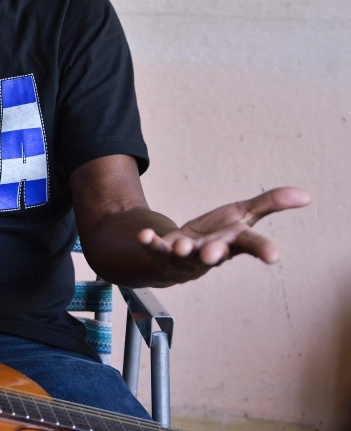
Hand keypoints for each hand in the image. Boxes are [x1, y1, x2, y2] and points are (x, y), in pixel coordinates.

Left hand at [138, 187, 309, 283]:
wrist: (180, 254)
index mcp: (233, 242)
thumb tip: (306, 194)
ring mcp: (185, 256)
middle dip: (214, 253)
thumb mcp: (242, 216)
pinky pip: (155, 247)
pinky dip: (150, 241)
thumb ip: (269, 204)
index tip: (274, 256)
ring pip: (185, 256)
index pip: (251, 244)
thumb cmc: (216, 235)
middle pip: (215, 254)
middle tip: (213, 253)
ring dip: (183, 251)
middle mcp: (210, 252)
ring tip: (183, 246)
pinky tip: (144, 235)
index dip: (262, 250)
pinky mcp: (162, 252)